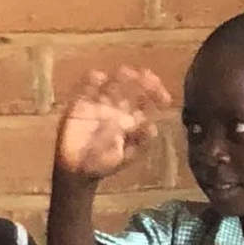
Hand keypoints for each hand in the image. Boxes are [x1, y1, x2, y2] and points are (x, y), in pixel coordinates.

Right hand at [53, 66, 168, 181]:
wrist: (77, 169)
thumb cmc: (103, 163)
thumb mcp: (125, 156)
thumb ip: (138, 142)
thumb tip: (152, 127)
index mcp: (131, 117)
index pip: (146, 99)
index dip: (156, 94)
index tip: (166, 100)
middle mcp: (117, 105)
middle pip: (132, 84)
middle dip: (142, 79)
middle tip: (148, 79)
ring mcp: (98, 102)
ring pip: (113, 81)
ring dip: (121, 75)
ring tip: (128, 74)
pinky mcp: (80, 103)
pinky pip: (86, 86)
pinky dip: (92, 80)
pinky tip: (99, 78)